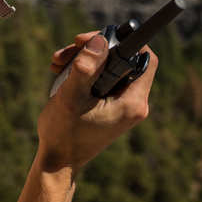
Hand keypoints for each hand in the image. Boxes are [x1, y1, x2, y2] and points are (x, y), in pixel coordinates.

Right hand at [37, 32, 157, 173]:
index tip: (97, 38)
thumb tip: (100, 40)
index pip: (144, 58)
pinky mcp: (109, 105)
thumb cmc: (64, 133)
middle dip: (94, 50)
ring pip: (108, 65)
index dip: (124, 41)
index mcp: (133, 102)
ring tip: (58, 63)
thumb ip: (86, 67)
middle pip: (123, 58)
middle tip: (72, 47)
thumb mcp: (71, 96)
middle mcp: (133, 102)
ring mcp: (121, 104)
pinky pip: (100, 77)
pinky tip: (60, 72)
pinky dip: (81, 71)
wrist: (57, 162)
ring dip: (83, 59)